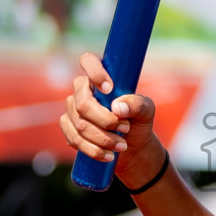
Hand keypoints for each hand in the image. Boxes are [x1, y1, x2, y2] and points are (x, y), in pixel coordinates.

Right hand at [60, 53, 160, 182]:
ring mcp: (72, 109)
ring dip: (102, 138)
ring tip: (122, 145)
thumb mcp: (147, 112)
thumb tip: (117, 107)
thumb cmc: (139, 122)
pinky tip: (108, 155)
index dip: (94, 72)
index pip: (88, 60)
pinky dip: (93, 149)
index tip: (109, 89)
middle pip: (82, 103)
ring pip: (79, 124)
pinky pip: (74, 138)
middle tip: (125, 129)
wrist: (133, 147)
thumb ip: (138, 104)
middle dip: (105, 121)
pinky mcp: (68, 128)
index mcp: (101, 78)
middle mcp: (82, 90)